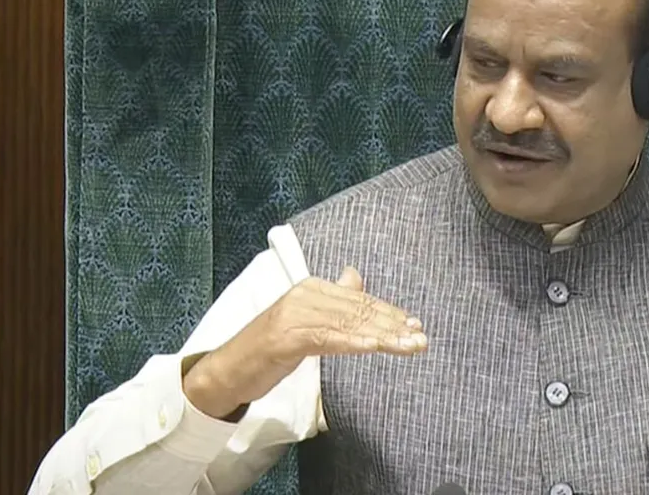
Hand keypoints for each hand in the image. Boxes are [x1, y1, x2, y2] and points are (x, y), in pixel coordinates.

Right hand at [183, 266, 426, 419]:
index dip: (390, 314)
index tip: (416, 325)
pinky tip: (374, 347)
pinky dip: (353, 342)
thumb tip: (354, 276)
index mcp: (312, 288)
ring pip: (349, 325)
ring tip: (408, 345)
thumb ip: (333, 300)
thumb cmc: (269, 350)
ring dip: (382, 337)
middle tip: (421, 339)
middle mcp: (305, 295)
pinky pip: (328, 338)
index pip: (360, 301)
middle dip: (393, 326)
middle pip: (359, 311)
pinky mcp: (287, 337)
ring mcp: (295, 314)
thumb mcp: (305, 320)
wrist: (228, 371)